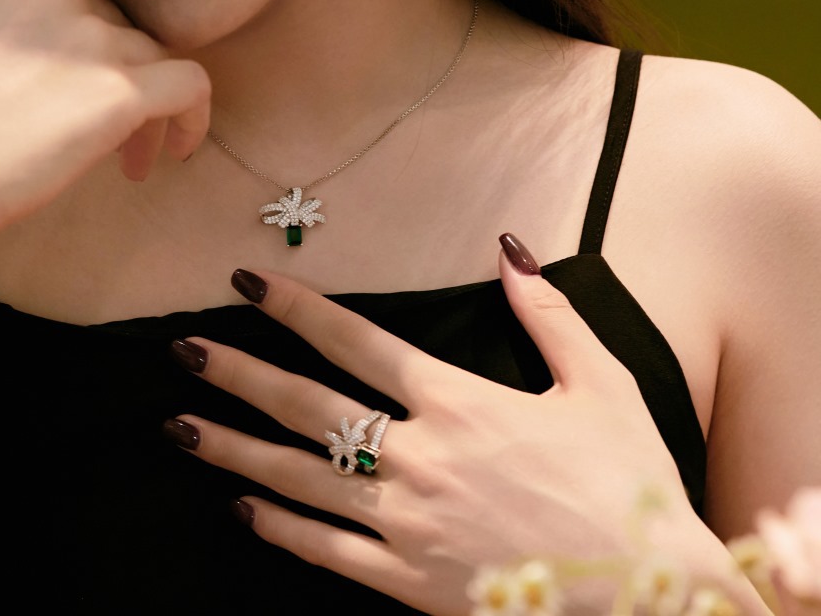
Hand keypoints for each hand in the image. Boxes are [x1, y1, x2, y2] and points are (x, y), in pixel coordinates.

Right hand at [0, 0, 210, 250]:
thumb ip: (7, 27)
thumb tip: (52, 60)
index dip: (88, 47)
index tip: (76, 90)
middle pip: (120, 28)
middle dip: (116, 82)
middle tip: (102, 138)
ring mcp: (92, 33)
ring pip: (155, 59)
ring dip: (147, 111)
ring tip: (127, 162)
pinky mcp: (121, 86)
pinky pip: (193, 86)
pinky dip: (194, 118)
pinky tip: (178, 150)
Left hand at [164, 238, 697, 615]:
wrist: (650, 598)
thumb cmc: (628, 484)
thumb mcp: (600, 385)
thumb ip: (549, 315)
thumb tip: (510, 250)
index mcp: (458, 403)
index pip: (356, 342)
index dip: (297, 309)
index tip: (248, 284)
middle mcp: (418, 457)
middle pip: (309, 405)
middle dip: (240, 374)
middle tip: (184, 350)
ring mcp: (405, 524)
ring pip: (299, 478)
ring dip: (235, 448)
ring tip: (180, 426)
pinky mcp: (407, 582)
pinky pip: (326, 552)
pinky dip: (280, 529)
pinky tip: (242, 509)